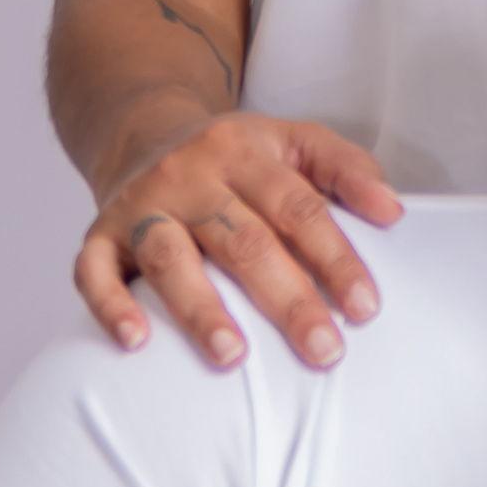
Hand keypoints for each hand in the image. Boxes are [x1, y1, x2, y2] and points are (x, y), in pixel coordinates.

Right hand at [76, 113, 406, 373]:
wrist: (143, 130)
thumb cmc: (234, 158)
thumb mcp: (293, 143)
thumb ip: (344, 169)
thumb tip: (392, 212)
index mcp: (245, 154)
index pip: (298, 208)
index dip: (333, 258)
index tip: (364, 308)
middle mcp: (190, 177)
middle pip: (242, 241)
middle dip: (286, 299)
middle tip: (322, 351)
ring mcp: (141, 206)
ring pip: (169, 256)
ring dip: (199, 307)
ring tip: (233, 356)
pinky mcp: (99, 234)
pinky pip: (93, 271)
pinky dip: (109, 305)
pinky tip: (136, 341)